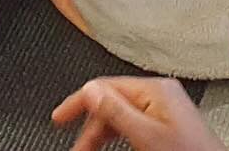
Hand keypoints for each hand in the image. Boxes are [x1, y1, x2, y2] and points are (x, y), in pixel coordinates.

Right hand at [52, 78, 225, 150]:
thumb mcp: (147, 136)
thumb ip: (117, 111)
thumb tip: (90, 90)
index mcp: (155, 89)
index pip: (105, 86)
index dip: (79, 102)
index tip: (59, 118)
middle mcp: (161, 95)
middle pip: (112, 103)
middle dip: (91, 127)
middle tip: (76, 148)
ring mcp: (165, 111)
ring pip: (122, 118)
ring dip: (103, 135)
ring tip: (89, 150)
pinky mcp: (169, 127)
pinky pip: (135, 127)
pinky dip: (120, 138)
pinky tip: (114, 147)